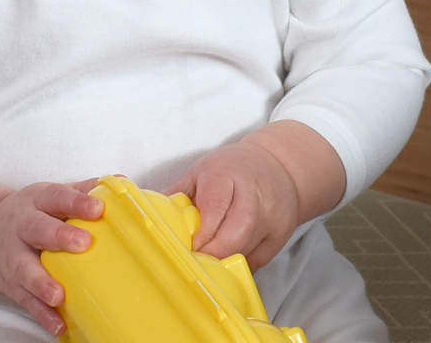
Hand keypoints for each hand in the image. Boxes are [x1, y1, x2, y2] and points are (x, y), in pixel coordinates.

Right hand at [0, 180, 102, 335]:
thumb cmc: (32, 213)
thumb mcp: (51, 196)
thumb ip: (82, 191)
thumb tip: (118, 182)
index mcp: (37, 201)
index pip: (57, 197)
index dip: (77, 202)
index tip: (98, 208)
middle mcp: (22, 226)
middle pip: (38, 229)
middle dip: (59, 236)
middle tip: (84, 243)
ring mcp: (13, 257)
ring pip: (25, 269)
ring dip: (41, 283)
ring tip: (59, 295)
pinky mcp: (10, 284)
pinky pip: (25, 300)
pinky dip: (41, 314)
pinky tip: (58, 324)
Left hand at [166, 141, 298, 269]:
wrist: (277, 165)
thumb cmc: (232, 168)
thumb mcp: (201, 171)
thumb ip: (178, 194)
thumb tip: (149, 215)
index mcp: (227, 174)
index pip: (214, 208)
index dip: (200, 234)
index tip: (186, 247)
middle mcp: (253, 195)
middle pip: (234, 234)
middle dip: (212, 253)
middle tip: (194, 260)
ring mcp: (271, 217)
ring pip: (246, 251)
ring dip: (223, 262)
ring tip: (206, 265)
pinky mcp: (281, 235)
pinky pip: (257, 261)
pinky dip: (238, 265)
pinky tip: (226, 261)